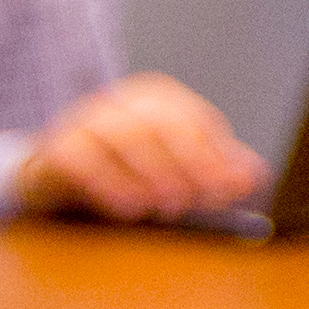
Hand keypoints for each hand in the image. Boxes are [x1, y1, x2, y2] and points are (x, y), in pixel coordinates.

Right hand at [16, 75, 266, 222]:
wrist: (56, 176)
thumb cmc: (124, 169)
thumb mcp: (172, 166)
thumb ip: (212, 168)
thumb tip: (253, 175)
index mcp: (158, 99)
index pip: (196, 121)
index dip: (218, 156)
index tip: (234, 189)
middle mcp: (121, 101)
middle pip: (162, 123)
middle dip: (188, 163)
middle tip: (200, 200)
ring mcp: (85, 120)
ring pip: (123, 134)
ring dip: (151, 174)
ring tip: (167, 207)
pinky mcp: (55, 146)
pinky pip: (80, 157)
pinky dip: (108, 183)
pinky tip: (128, 209)